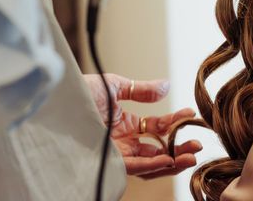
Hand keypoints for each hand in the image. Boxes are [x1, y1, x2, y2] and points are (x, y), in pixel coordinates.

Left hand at [83, 73, 202, 178]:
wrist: (55, 101)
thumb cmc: (77, 92)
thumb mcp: (115, 86)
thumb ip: (142, 90)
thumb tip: (167, 86)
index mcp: (124, 123)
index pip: (156, 127)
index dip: (175, 122)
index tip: (191, 115)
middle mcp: (122, 141)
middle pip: (156, 149)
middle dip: (179, 148)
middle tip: (198, 144)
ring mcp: (115, 152)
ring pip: (148, 163)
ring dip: (171, 161)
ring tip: (191, 155)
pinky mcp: (106, 159)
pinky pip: (133, 166)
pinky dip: (152, 164)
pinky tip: (168, 160)